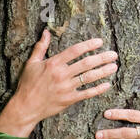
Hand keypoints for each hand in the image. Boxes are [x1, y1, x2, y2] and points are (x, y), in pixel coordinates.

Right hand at [0, 30, 117, 137]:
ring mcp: (66, 88)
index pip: (75, 51)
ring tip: (114, 66)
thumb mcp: (31, 63)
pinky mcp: (69, 100)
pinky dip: (98, 89)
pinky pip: (86, 93)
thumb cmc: (28, 84)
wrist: (26, 107)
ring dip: (103, 71)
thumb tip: (46, 31)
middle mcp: (61, 74)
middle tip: (114, 54)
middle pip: (86, 63)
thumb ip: (41, 47)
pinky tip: (107, 84)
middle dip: (102, 58)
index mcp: (53, 63)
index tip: (100, 42)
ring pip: (88, 77)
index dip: (88, 45)